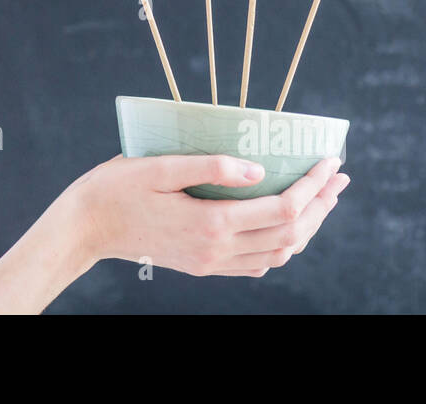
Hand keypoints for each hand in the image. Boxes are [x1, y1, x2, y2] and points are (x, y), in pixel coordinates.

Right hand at [67, 153, 349, 276]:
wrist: (86, 227)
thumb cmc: (117, 187)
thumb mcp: (160, 167)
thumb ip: (212, 166)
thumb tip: (259, 169)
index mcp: (211, 222)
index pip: (282, 208)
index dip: (312, 185)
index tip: (329, 161)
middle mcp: (216, 249)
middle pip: (289, 234)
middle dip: (321, 205)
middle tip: (338, 177)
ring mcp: (210, 262)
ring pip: (278, 253)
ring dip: (307, 226)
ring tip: (321, 197)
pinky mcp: (202, 265)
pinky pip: (255, 264)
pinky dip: (280, 245)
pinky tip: (284, 226)